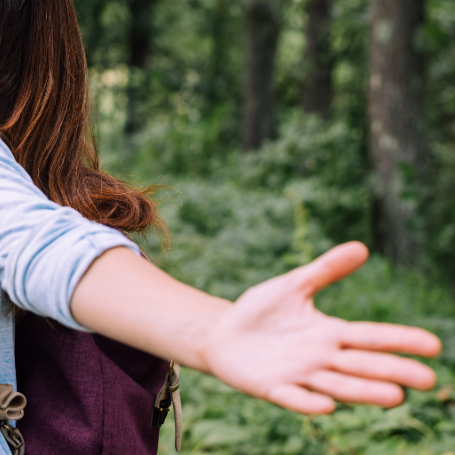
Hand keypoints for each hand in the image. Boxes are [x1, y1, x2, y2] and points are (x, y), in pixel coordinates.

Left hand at [200, 241, 441, 413]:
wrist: (221, 333)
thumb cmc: (260, 311)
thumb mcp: (293, 286)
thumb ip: (326, 270)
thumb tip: (362, 247)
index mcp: (330, 334)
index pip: (371, 337)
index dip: (400, 341)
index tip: (433, 345)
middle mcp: (321, 359)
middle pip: (362, 366)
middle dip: (393, 371)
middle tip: (428, 380)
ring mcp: (298, 376)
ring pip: (336, 386)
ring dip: (363, 393)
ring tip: (395, 397)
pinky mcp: (271, 388)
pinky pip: (292, 397)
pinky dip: (308, 403)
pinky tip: (326, 406)